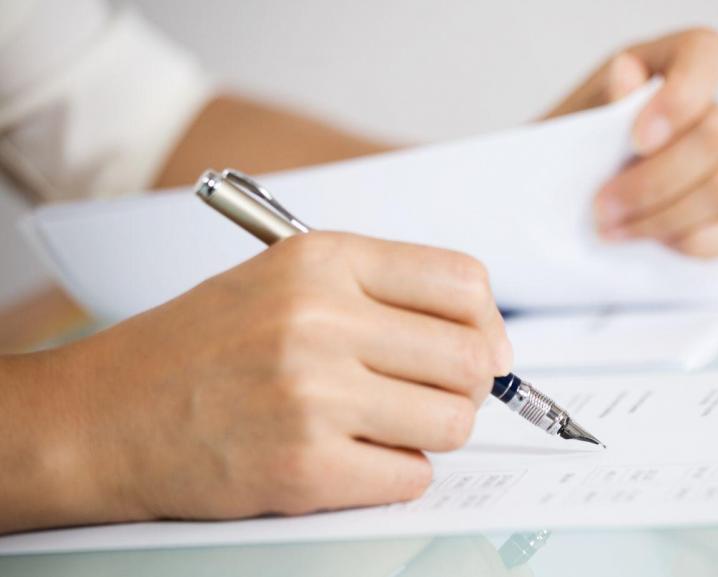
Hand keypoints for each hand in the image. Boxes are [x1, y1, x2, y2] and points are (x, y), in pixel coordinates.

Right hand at [0, 232, 511, 532]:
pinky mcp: (304, 465)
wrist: (106, 415)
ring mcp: (312, 394)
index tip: (481, 346)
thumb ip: (382, 294)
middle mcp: (320, 319)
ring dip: (432, 432)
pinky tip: (354, 457)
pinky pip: (412, 476)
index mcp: (322, 260)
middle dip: (466, 386)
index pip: (463, 282)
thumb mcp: (286, 280)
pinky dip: (396, 474)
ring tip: (384, 425)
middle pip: (471, 358)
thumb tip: (485, 337)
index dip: (486, 322)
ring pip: (452, 422)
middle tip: (435, 394)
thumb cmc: (201, 348)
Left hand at [547, 28, 717, 256]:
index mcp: (664, 69)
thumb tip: (627, 78)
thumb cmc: (562, 162)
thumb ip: (598, 102)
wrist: (551, 211)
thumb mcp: (564, 127)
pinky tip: (652, 247)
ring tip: (612, 232)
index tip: (637, 141)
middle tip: (601, 209)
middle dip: (654, 182)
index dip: (682, 96)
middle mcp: (706, 114)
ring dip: (664, 218)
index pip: (706, 53)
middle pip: (717, 136)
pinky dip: (695, 244)